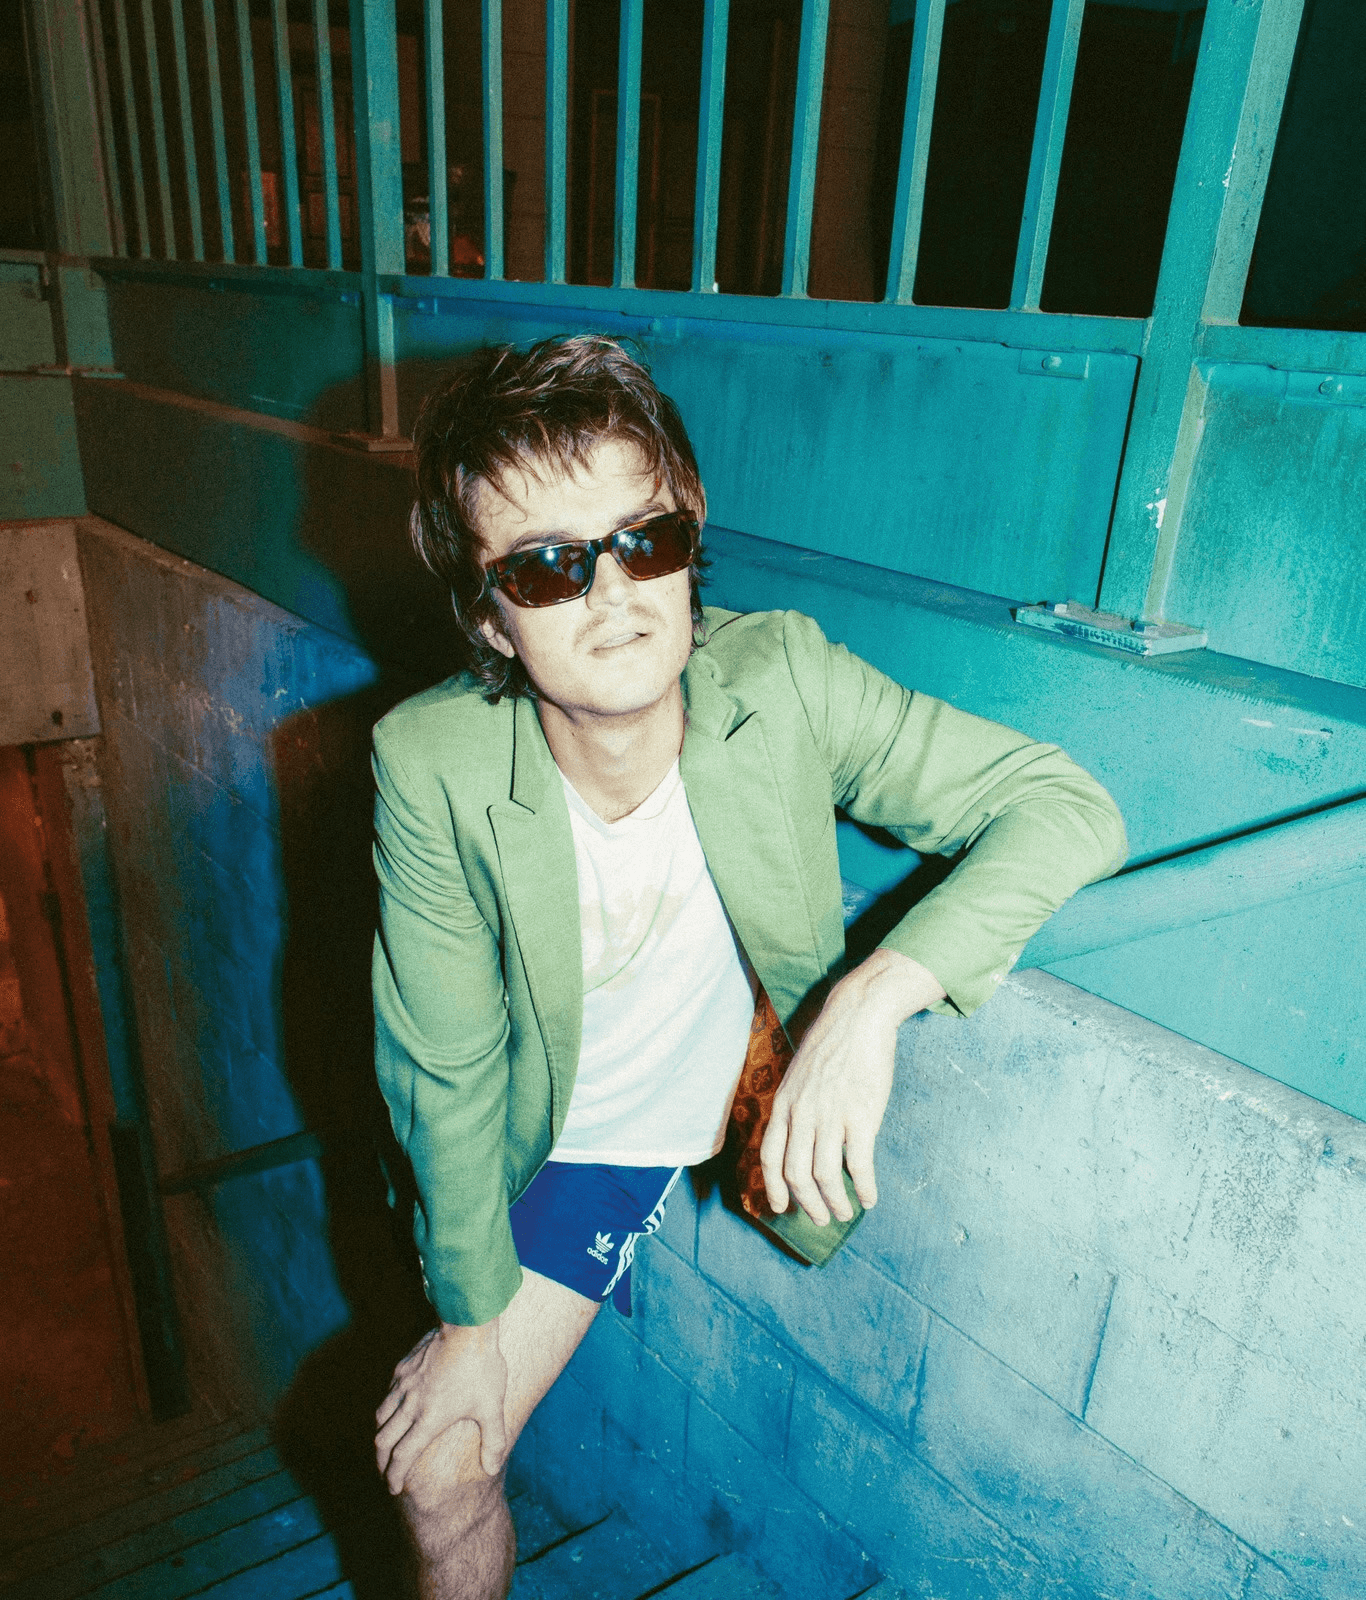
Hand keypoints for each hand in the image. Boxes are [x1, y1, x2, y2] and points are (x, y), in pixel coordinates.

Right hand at [374, 1318, 508, 1493]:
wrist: (467, 1326)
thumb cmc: (481, 1368)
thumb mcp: (492, 1407)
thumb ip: (493, 1440)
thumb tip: (492, 1469)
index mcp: (428, 1420)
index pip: (402, 1457)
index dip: (394, 1476)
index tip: (393, 1488)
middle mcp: (410, 1405)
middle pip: (383, 1440)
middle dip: (381, 1461)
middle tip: (385, 1471)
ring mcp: (404, 1384)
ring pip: (381, 1415)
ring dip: (381, 1434)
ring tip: (386, 1442)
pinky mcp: (404, 1366)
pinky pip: (388, 1392)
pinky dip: (387, 1406)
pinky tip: (396, 1406)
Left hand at [759, 948, 945, 1225]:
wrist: (858, 1016)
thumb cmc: (831, 1043)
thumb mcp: (799, 1073)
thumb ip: (796, 1105)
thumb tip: (799, 1137)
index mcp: (784, 1104)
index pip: (769, 1156)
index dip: (773, 1187)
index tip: (781, 1207)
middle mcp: (802, 1114)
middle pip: (796, 1174)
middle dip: (808, 1204)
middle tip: (822, 1218)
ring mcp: (830, 1117)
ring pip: (825, 1176)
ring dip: (836, 1202)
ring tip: (846, 1212)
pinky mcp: (861, 1117)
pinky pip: (859, 1165)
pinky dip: (865, 1187)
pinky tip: (870, 1198)